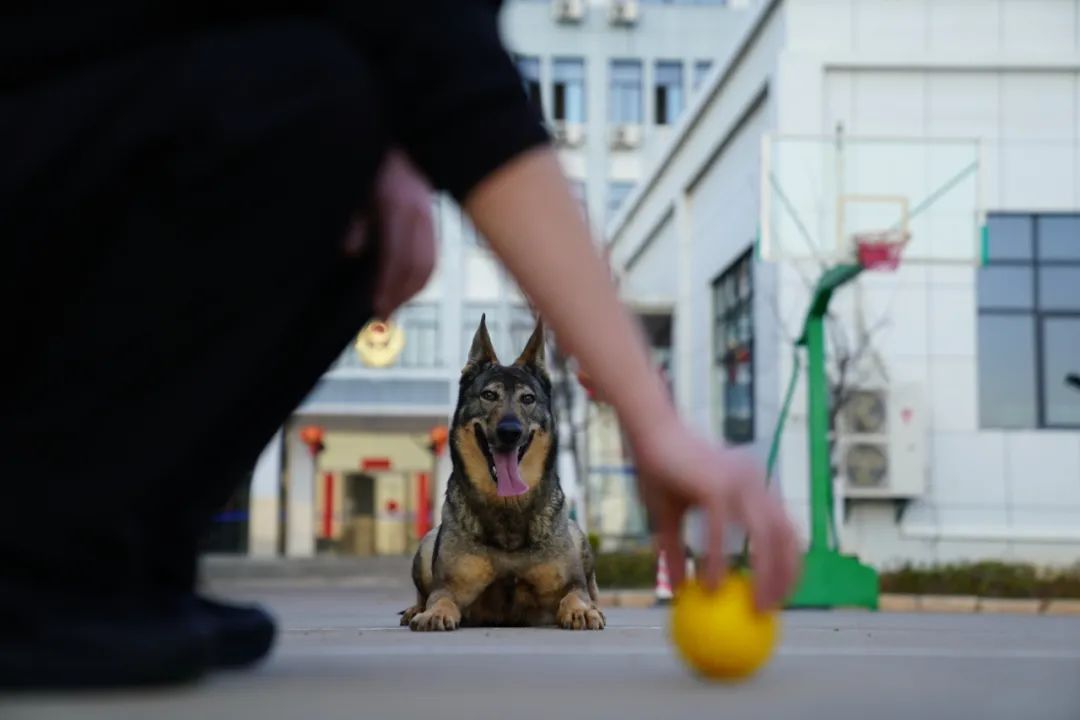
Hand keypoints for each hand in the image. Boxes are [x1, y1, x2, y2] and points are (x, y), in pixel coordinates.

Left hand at [345, 149, 436, 319]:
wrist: (407, 147)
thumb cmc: (377, 169)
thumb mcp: (359, 191)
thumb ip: (356, 223)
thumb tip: (351, 254)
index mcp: (399, 209)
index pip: (397, 258)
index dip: (388, 286)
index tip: (377, 307)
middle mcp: (419, 218)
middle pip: (418, 267)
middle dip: (402, 296)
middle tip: (385, 315)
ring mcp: (429, 221)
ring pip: (428, 265)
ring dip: (412, 290)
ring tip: (395, 306)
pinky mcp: (433, 224)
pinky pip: (431, 257)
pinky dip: (420, 278)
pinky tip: (406, 288)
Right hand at [631, 417, 799, 610]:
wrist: (647, 430)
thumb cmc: (658, 468)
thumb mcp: (669, 517)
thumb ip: (679, 550)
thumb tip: (677, 590)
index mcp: (751, 485)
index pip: (785, 528)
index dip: (789, 564)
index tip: (779, 596)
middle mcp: (754, 481)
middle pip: (787, 534)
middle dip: (787, 575)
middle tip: (772, 611)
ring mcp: (740, 481)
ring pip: (766, 536)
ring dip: (765, 575)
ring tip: (753, 608)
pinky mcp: (717, 484)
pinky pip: (722, 533)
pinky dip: (717, 561)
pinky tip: (709, 586)